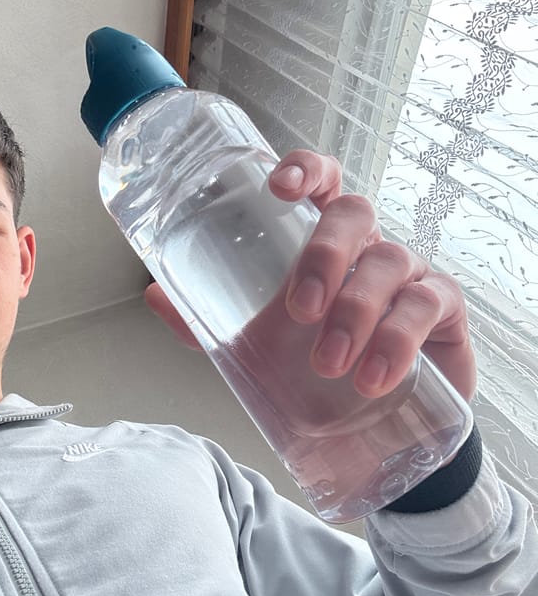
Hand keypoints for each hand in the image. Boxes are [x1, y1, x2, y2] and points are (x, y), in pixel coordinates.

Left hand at [145, 150, 475, 401]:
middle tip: (298, 312)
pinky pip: (426, 305)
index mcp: (323, 241)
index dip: (306, 170)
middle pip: (354, 212)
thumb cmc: (315, 367)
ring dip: (356, 311)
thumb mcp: (258, 345)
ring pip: (389, 261)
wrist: (373, 424)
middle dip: (324, 255)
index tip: (278, 189)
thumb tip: (153, 293)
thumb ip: (208, 322)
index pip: (322, 183)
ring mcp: (409, 273)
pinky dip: (397, 339)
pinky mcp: (442, 309)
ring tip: (331, 364)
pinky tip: (374, 375)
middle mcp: (367, 246)